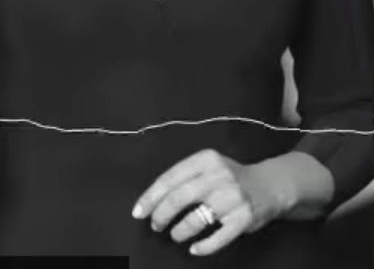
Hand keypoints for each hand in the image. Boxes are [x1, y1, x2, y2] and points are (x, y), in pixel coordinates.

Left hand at [131, 148, 287, 255]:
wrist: (268, 185)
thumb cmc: (230, 177)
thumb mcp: (209, 166)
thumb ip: (186, 176)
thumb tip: (153, 198)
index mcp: (206, 159)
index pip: (170, 178)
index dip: (151, 197)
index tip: (138, 212)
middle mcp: (219, 176)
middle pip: (179, 197)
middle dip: (161, 215)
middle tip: (156, 225)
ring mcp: (232, 198)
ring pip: (195, 219)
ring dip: (180, 231)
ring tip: (175, 234)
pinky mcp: (243, 219)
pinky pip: (217, 238)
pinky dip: (203, 246)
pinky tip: (195, 248)